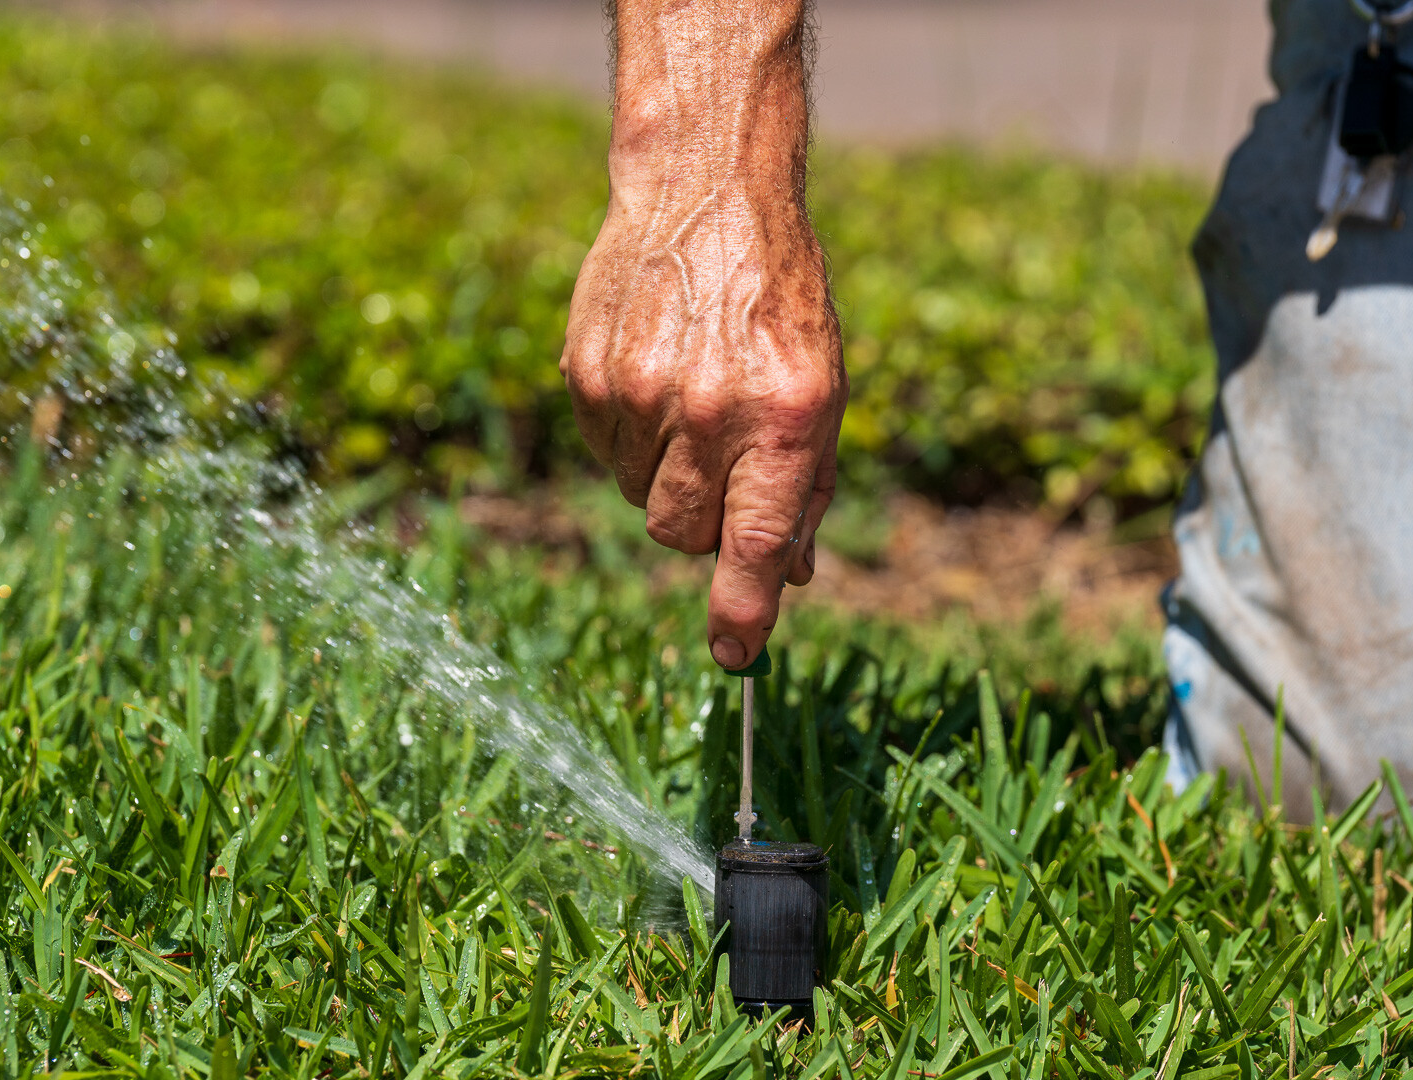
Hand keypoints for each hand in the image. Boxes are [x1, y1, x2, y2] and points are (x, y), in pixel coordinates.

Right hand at [561, 0, 845, 670]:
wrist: (705, 191)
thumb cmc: (779, 297)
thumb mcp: (824, 388)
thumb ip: (807, 486)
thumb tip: (795, 577)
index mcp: (785, 417)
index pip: (757, 543)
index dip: (744, 610)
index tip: (734, 655)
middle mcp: (710, 411)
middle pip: (684, 534)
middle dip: (704, 524)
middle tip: (722, 465)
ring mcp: (639, 395)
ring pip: (641, 499)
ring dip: (667, 475)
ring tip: (690, 399)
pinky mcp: (588, 377)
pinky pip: (605, 456)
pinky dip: (631, 440)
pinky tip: (654, 378)